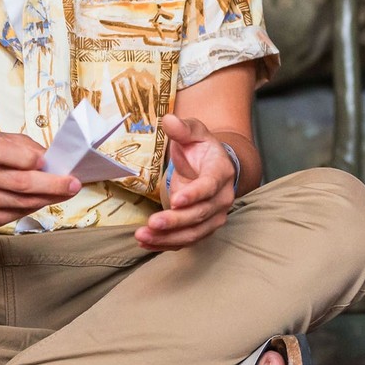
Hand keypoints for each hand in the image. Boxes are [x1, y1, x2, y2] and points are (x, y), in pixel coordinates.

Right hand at [0, 130, 80, 226]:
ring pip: (23, 201)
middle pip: (19, 183)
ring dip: (50, 197)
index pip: (2, 154)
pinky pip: (18, 213)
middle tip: (74, 184)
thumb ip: (25, 147)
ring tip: (67, 191)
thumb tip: (53, 161)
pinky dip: (37, 205)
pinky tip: (47, 198)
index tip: (47, 161)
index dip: (27, 158)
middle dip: (52, 184)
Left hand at [136, 114, 236, 250]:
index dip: (194, 194)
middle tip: (152, 223)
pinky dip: (165, 244)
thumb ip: (183, 128)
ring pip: (193, 233)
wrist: (212, 167)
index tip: (175, 200)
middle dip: (176, 221)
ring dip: (168, 237)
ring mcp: (214, 216)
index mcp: (221, 172)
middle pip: (200, 214)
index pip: (209, 186)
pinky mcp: (202, 227)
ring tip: (142, 236)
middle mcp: (221, 198)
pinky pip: (185, 240)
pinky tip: (146, 242)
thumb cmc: (201, 149)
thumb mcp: (194, 132)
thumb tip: (168, 120)